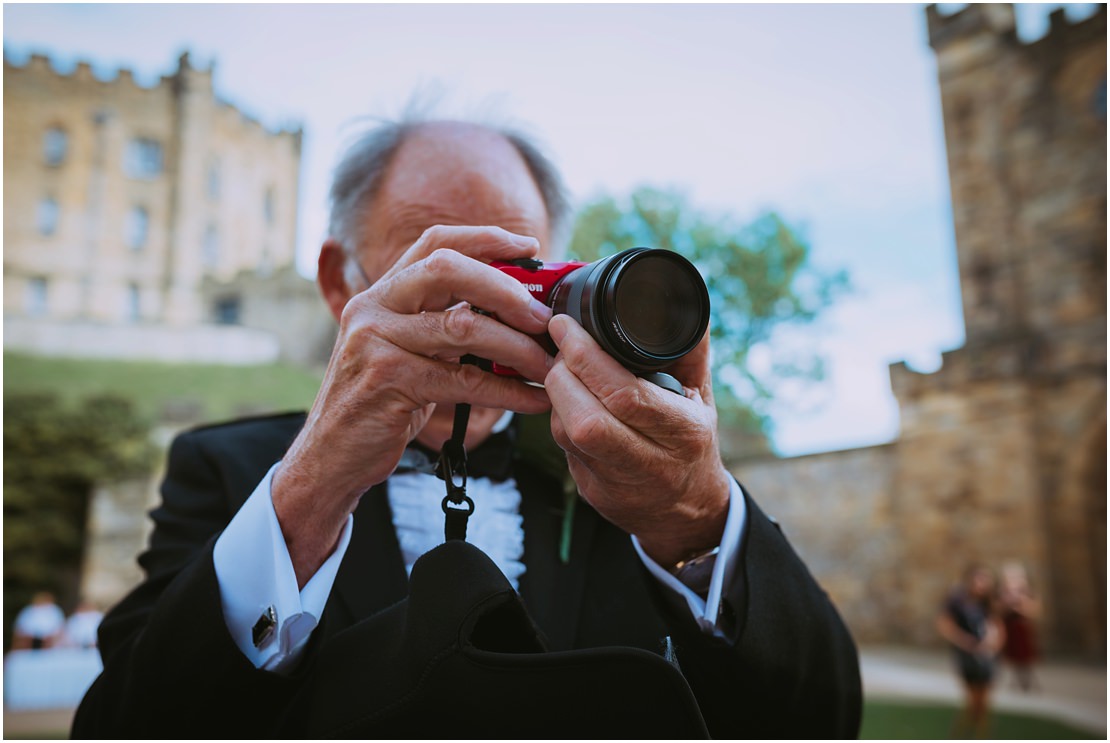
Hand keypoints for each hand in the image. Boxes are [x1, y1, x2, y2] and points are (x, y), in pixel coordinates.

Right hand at [274, 226, 553, 584]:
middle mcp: (374, 307)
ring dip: (517, 346)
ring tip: (549, 364)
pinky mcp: (388, 381)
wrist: (330, 456)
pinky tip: (533, 399)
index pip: (435, 243)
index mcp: (382, 293)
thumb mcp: (405, 350)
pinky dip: (506, 390)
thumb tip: (513, 308)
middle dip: (505, 287)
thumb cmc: (380, 403)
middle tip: (543, 316)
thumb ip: (442, 321)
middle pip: (448, 269)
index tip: (529, 248)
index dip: (486, 238)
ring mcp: (376, 341)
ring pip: (462, 326)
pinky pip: (463, 379)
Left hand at [544, 315, 730, 567]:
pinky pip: (562, 448)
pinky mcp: (592, 493)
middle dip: (562, 374)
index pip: (626, 395)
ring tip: (564, 368)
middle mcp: (651, 462)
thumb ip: (690, 350)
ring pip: (567, 433)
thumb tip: (687, 299)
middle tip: (560, 345)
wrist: (687, 512)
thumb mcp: (702, 397)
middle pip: (586, 419)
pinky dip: (559, 416)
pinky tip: (567, 399)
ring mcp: (617, 483)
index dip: (587, 358)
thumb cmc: (693, 443)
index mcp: (683, 432)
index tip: (566, 326)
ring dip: (556, 394)